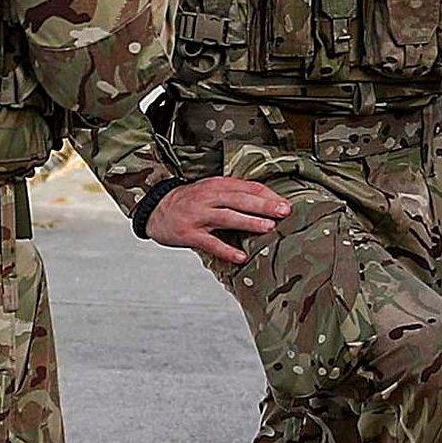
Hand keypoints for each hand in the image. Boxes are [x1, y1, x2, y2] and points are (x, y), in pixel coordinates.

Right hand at [144, 177, 291, 264]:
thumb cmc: (188, 201)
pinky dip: (226, 250)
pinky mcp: (189, 233)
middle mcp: (207, 197)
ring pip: (226, 217)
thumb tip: (267, 202)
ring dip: (248, 222)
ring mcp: (197, 215)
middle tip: (284, 211)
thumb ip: (234, 194)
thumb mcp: (210, 190)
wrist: (155, 209)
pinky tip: (241, 257)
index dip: (267, 195)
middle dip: (263, 205)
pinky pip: (210, 243)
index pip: (246, 187)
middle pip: (239, 199)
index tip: (286, 203)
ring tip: (268, 227)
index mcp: (216, 185)